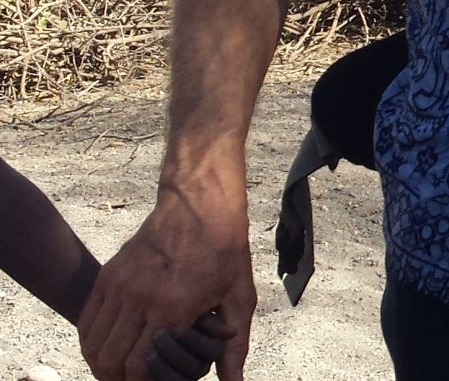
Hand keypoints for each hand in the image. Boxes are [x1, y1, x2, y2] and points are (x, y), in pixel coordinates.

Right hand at [79, 187, 254, 380]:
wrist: (200, 207)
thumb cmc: (224, 253)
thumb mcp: (239, 299)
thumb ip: (234, 348)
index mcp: (172, 307)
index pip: (138, 365)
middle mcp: (138, 298)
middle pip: (110, 360)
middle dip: (118, 380)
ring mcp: (118, 286)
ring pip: (93, 344)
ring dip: (101, 365)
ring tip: (116, 373)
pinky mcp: (107, 276)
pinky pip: (86, 320)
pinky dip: (91, 342)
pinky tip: (105, 351)